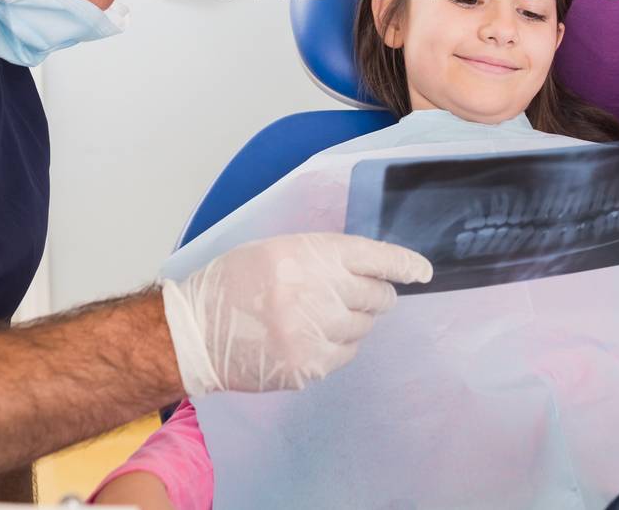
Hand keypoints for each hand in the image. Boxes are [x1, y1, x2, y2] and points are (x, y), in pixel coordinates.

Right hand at [160, 232, 432, 394]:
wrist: (196, 332)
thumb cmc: (236, 283)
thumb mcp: (279, 251)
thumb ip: (324, 258)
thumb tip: (370, 272)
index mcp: (312, 255)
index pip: (376, 258)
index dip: (404, 265)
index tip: (422, 272)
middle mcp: (319, 292)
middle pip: (377, 297)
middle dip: (375, 296)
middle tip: (357, 296)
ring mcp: (316, 333)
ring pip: (364, 328)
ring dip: (353, 321)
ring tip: (319, 317)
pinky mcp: (310, 366)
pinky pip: (346, 354)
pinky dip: (337, 345)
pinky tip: (310, 338)